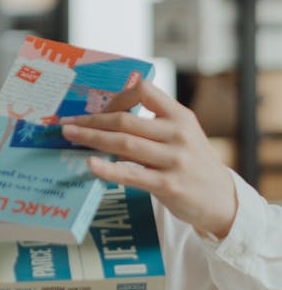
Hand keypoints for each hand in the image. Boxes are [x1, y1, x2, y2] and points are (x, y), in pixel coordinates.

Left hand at [61, 79, 237, 239]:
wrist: (222, 199)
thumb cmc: (193, 164)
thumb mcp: (181, 136)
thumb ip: (153, 125)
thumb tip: (106, 119)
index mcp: (180, 116)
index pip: (144, 90)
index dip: (117, 98)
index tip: (101, 110)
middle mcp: (178, 134)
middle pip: (125, 120)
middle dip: (92, 120)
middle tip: (67, 123)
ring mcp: (174, 159)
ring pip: (124, 144)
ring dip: (92, 138)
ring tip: (70, 137)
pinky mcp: (168, 184)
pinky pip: (131, 174)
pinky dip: (108, 168)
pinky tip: (91, 165)